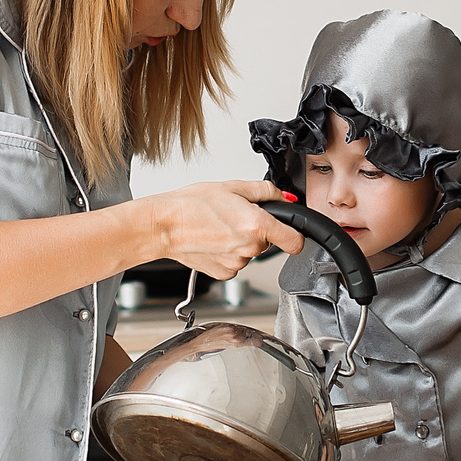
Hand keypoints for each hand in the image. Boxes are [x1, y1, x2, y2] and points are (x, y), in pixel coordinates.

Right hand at [146, 180, 300, 278]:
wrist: (164, 225)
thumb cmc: (191, 204)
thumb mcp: (233, 187)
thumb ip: (266, 192)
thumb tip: (285, 198)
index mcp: (257, 225)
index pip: (296, 241)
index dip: (296, 235)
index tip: (292, 232)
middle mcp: (249, 248)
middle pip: (268, 242)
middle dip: (258, 230)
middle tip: (235, 217)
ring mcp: (237, 264)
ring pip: (250, 252)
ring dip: (241, 241)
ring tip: (219, 227)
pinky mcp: (224, 274)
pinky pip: (236, 263)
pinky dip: (228, 253)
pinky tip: (213, 241)